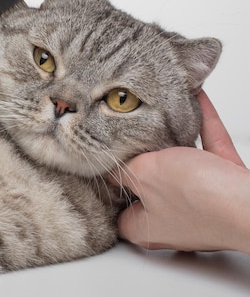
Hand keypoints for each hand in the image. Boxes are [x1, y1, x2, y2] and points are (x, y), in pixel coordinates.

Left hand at [110, 91, 249, 254]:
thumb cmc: (200, 198)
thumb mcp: (144, 176)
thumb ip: (123, 170)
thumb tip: (109, 165)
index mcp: (147, 226)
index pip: (118, 210)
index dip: (108, 188)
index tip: (101, 162)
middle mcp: (173, 218)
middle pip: (149, 184)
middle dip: (142, 157)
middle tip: (127, 131)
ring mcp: (199, 202)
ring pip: (180, 164)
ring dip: (172, 138)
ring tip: (158, 113)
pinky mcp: (223, 184)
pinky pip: (209, 148)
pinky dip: (202, 124)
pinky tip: (196, 100)